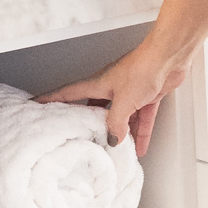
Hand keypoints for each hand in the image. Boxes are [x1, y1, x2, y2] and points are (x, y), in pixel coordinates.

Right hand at [41, 36, 190, 156]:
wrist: (169, 58)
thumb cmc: (143, 68)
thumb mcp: (123, 101)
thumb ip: (115, 123)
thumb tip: (112, 139)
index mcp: (98, 84)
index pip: (69, 93)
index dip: (52, 98)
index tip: (38, 103)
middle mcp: (111, 87)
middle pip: (94, 108)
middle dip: (88, 123)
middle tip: (80, 136)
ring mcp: (129, 92)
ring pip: (120, 117)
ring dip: (119, 133)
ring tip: (114, 149)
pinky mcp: (146, 97)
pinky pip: (141, 119)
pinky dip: (140, 132)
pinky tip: (141, 145)